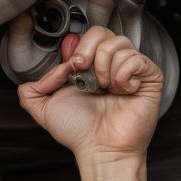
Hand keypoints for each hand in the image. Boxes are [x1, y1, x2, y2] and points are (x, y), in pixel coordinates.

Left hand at [15, 13, 162, 164]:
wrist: (100, 148)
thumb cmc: (79, 131)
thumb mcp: (43, 108)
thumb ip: (31, 90)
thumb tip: (47, 72)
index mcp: (89, 67)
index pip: (87, 36)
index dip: (78, 49)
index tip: (73, 69)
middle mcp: (110, 65)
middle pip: (103, 31)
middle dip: (90, 51)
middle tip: (87, 75)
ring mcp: (130, 70)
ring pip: (120, 43)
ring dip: (106, 67)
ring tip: (106, 88)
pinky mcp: (149, 78)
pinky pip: (137, 59)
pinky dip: (124, 76)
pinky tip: (123, 91)